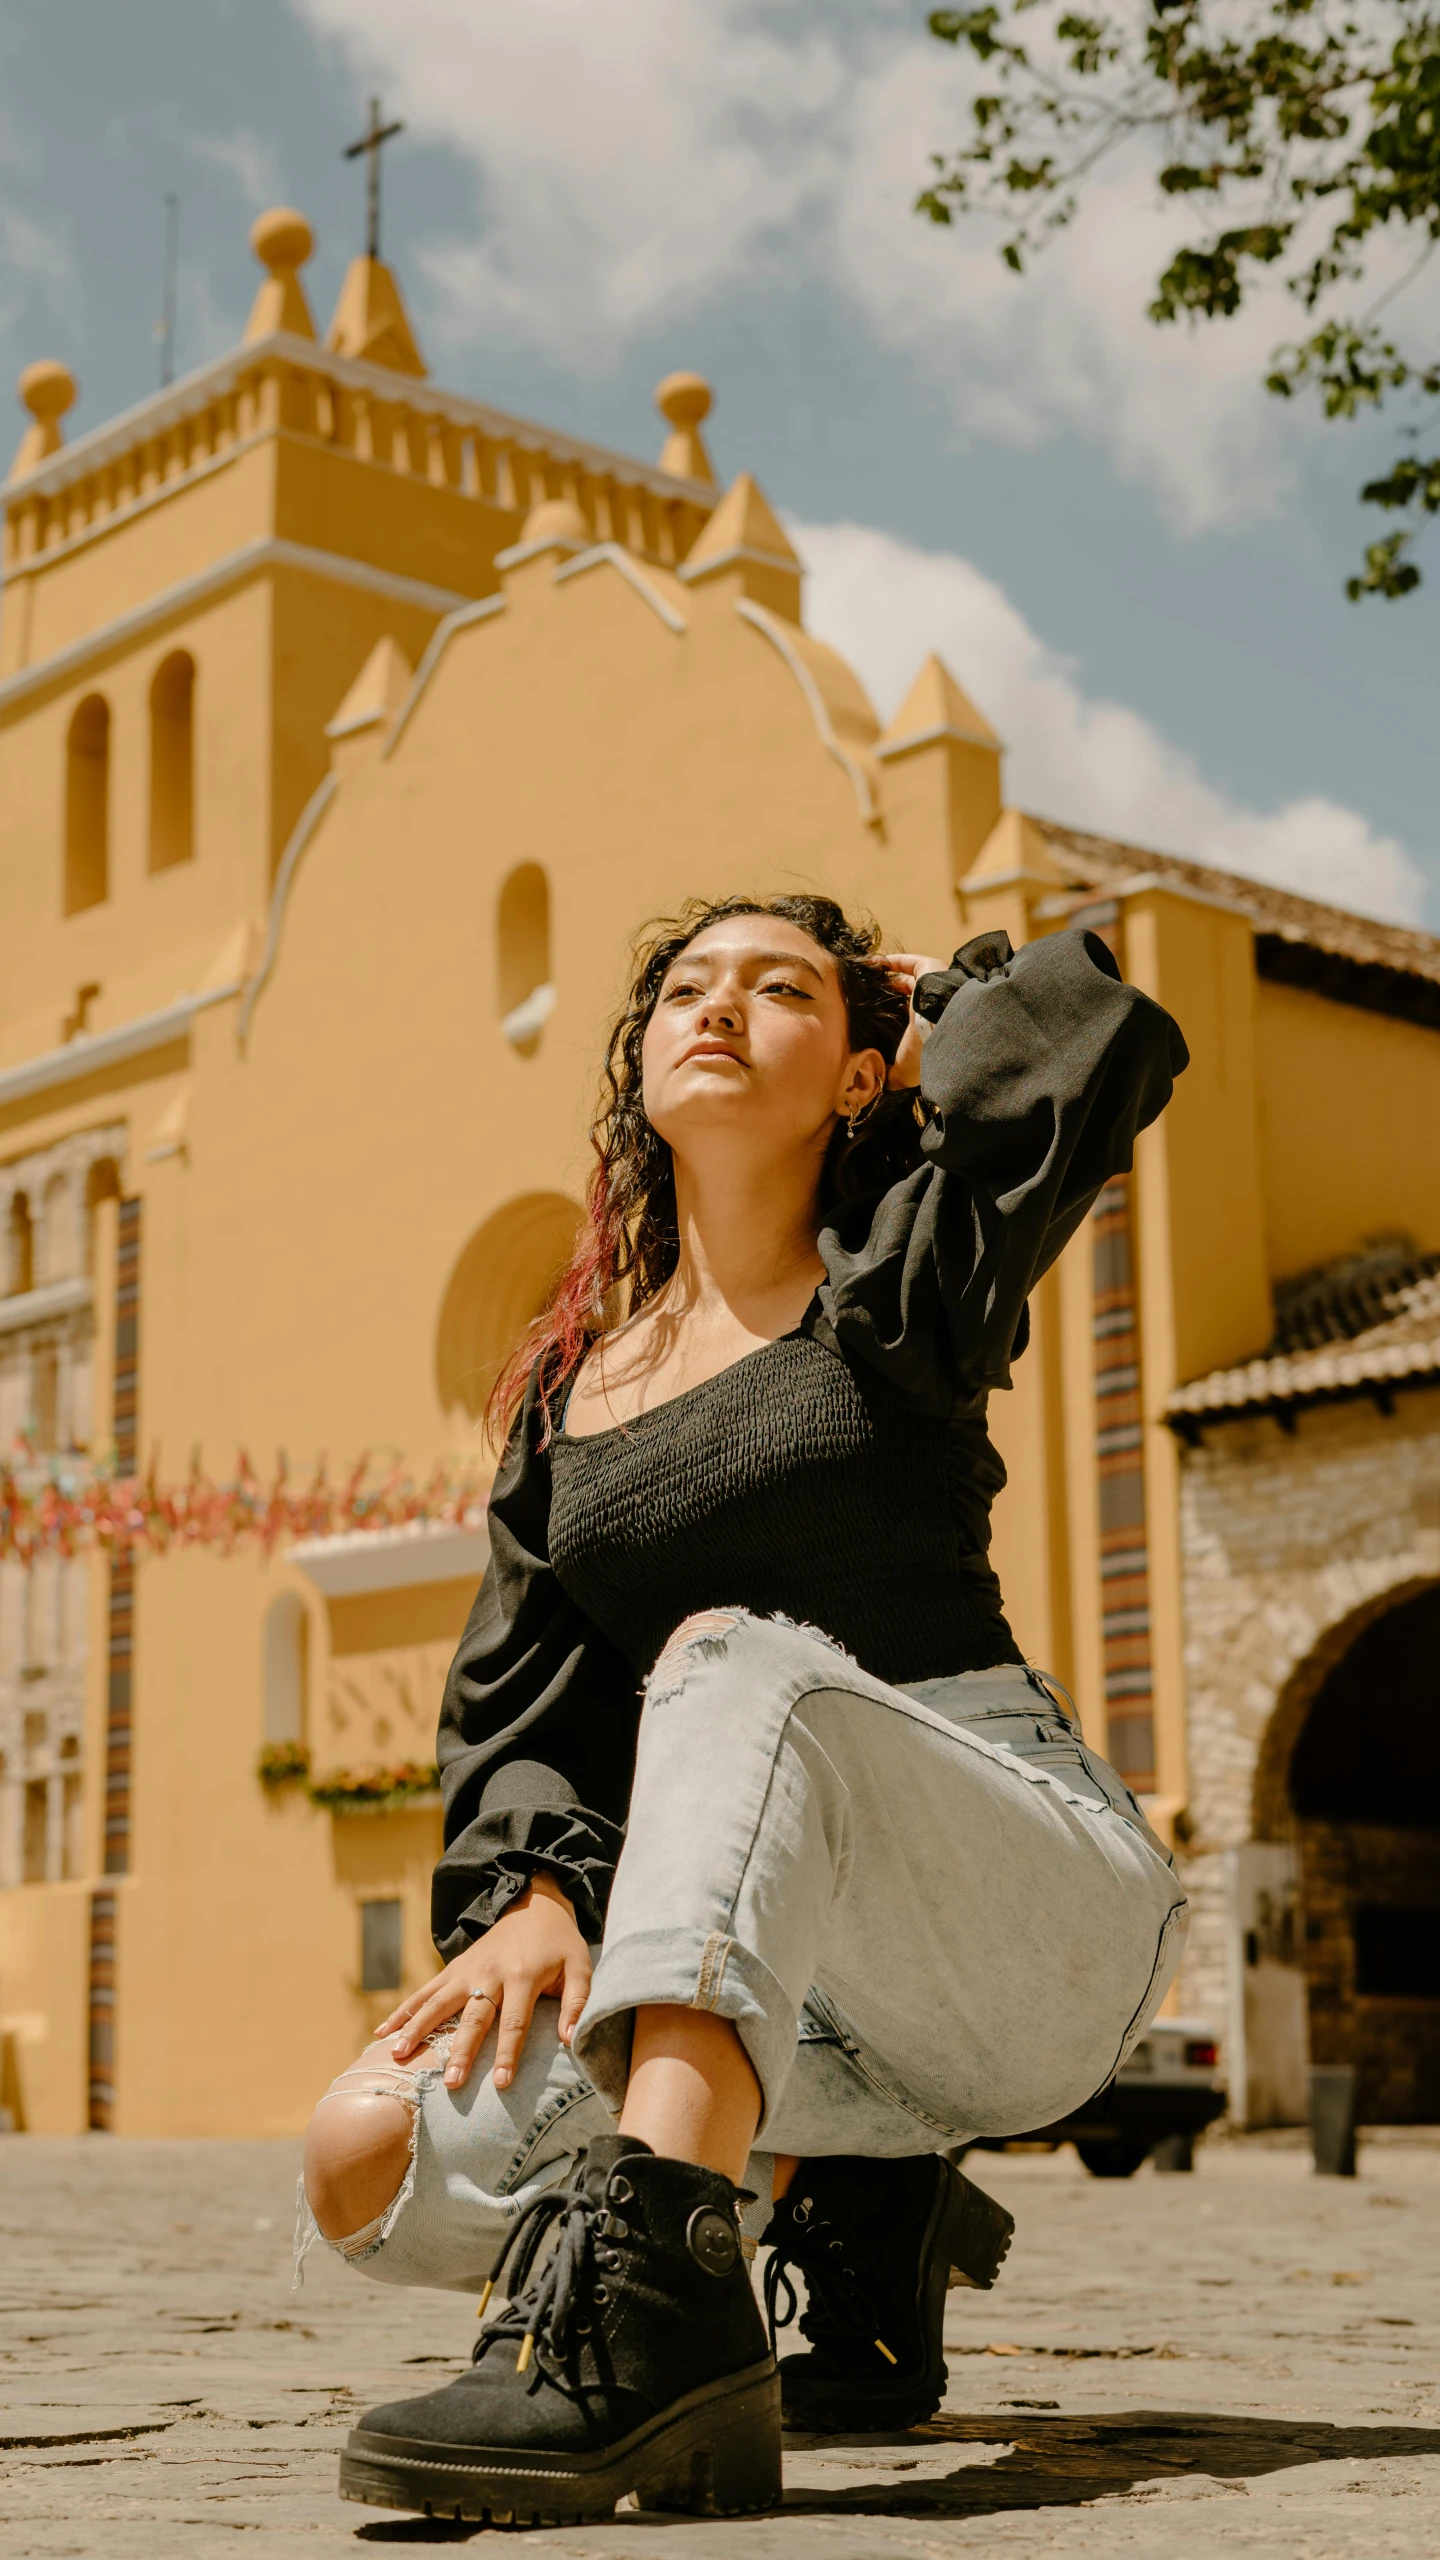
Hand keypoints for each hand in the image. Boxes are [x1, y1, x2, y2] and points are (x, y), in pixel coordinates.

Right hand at [376, 1874, 591, 2092]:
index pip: (514, 2022)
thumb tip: (569, 2038)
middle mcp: (490, 1972)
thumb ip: (577, 2002)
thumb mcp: (579, 1965)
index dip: (509, 2054)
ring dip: (418, 2029)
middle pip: (473, 2017)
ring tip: (399, 2056)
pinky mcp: (454, 1969)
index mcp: (523, 1974)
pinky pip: (424, 1992)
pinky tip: (383, 2033)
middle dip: (461, 2051)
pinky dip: (403, 2011)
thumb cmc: (559, 1943)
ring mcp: (467, 1970)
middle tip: (450, 2082)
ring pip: (438, 2003)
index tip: (501, 2084)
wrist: (533, 1904)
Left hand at [875, 952, 945, 1089]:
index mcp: (927, 1029)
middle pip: (906, 999)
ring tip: (863, 981)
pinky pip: (906, 962)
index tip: (869, 1022)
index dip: (891, 1021)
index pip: (909, 1023)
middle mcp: (930, 1006)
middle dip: (886, 999)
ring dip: (885, 980)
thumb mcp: (905, 1071)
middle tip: (863, 1000)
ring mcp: (931, 985)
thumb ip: (892, 1076)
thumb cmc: (926, 1049)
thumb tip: (877, 1084)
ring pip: (905, 979)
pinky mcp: (929, 968)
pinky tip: (868, 964)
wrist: (945, 1025)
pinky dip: (888, 962)